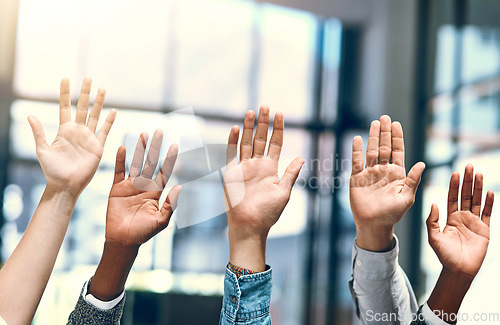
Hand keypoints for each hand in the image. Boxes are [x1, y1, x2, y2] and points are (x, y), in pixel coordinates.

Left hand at [28, 78, 115, 196]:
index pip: (65, 107)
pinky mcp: (97, 147)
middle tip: (88, 77)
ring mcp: (88, 138)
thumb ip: (39, 132)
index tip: (66, 79)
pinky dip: (109, 121)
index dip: (65, 93)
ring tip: (102, 89)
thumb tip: (30, 115)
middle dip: (85, 92)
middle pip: (82, 107)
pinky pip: (104, 131)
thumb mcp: (42, 150)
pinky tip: (113, 111)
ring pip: (94, 116)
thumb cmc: (52, 170)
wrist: (65, 185)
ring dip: (99, 103)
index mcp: (64, 130)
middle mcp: (77, 131)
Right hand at [105, 130, 181, 247]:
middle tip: (159, 131)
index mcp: (156, 192)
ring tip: (143, 134)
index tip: (175, 145)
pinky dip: (120, 160)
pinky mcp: (117, 188)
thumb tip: (179, 186)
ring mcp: (130, 185)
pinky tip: (123, 147)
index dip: (170, 159)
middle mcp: (144, 185)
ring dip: (139, 149)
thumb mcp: (161, 221)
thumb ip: (170, 204)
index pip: (165, 171)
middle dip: (155, 147)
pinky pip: (118, 171)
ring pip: (136, 163)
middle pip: (151, 162)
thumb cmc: (143, 233)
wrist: (123, 241)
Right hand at [224, 106, 303, 270]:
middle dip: (263, 123)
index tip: (280, 114)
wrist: (250, 225)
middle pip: (260, 139)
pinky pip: (231, 154)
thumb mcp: (284, 191)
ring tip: (251, 112)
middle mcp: (257, 165)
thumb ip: (291, 174)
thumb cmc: (268, 212)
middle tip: (265, 106)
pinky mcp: (231, 173)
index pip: (275, 143)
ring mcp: (243, 168)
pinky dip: (233, 141)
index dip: (278, 129)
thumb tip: (302, 158)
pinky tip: (237, 128)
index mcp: (271, 169)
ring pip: (246, 143)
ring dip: (248, 127)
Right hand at [350, 115, 424, 250]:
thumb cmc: (393, 214)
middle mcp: (383, 170)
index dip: (397, 137)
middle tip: (385, 117)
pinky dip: (356, 150)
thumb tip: (422, 163)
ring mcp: (370, 173)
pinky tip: (357, 139)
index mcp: (397, 173)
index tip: (396, 124)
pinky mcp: (357, 178)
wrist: (374, 224)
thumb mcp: (407, 197)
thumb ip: (413, 180)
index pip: (397, 151)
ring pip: (371, 150)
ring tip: (374, 123)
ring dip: (373, 137)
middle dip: (385, 132)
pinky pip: (356, 161)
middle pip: (384, 146)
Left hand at [426, 164, 493, 276]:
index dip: (454, 185)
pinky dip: (489, 202)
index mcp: (450, 218)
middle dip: (467, 181)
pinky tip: (490, 192)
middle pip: (466, 195)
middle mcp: (462, 217)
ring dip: (478, 187)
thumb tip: (433, 204)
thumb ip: (432, 221)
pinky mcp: (484, 229)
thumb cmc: (444, 256)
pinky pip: (487, 213)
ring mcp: (474, 222)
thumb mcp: (433, 237)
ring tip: (479, 173)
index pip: (453, 197)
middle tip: (469, 166)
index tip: (456, 172)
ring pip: (477, 201)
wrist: (458, 270)